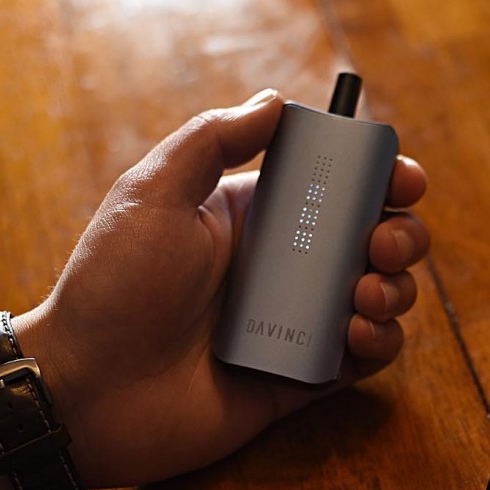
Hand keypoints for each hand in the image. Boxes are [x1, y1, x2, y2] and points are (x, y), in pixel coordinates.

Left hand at [14, 90, 428, 487]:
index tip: (401, 178)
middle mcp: (284, 268)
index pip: (338, 187)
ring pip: (380, 296)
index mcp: (255, 216)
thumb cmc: (112, 286)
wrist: (89, 389)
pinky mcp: (302, 380)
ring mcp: (296, 325)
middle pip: (375, 239)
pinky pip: (365, 359)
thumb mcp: (153, 193)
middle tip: (381, 245)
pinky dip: (381, 343)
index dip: (381, 178)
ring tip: (365, 294)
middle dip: (401, 234)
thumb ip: (213, 139)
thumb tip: (276, 100)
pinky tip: (360, 334)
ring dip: (395, 289)